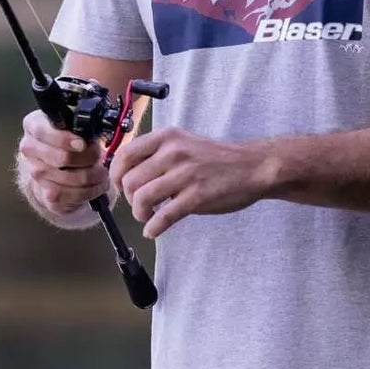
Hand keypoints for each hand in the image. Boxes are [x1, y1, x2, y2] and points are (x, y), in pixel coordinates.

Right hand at [16, 110, 112, 228]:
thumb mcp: (73, 125)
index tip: (82, 144)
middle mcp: (29, 149)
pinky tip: (96, 185)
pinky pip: (71, 195)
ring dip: (93, 176)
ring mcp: (35, 173)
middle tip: (99, 157)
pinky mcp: (45, 194)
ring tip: (102, 172)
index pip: (44, 132)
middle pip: (61, 158)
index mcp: (33, 125)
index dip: (65, 139)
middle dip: (88, 158)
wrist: (57, 165)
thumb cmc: (69, 139)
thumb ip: (78, 126)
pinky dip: (89, 191)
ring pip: (70, 179)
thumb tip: (88, 138)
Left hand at [110, 127, 275, 237]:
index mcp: (167, 138)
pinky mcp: (197, 197)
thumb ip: (158, 154)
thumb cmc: (218, 158)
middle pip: (130, 180)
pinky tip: (154, 230)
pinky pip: (163, 216)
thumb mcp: (184, 143)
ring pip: (142, 198)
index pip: (124, 154)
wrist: (253, 166)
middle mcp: (173, 153)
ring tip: (147, 216)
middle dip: (129, 198)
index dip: (116, 174)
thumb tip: (128, 173)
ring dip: (139, 213)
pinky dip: (153, 227)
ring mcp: (185, 175)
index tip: (121, 186)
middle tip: (140, 204)